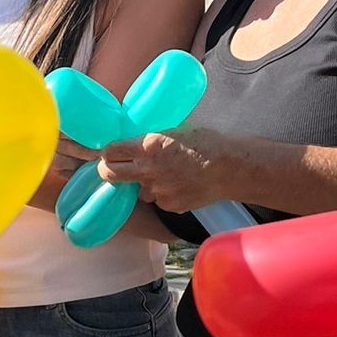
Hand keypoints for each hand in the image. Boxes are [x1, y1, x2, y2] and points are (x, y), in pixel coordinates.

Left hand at [97, 128, 232, 214]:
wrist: (228, 168)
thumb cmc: (205, 143)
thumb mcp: (174, 131)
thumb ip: (152, 139)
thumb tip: (136, 141)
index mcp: (148, 146)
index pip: (111, 151)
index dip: (107, 152)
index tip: (109, 153)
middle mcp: (148, 170)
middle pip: (110, 174)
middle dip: (107, 170)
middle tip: (112, 168)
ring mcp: (157, 190)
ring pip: (139, 190)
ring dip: (145, 184)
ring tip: (166, 175)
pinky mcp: (168, 205)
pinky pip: (158, 200)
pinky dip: (164, 194)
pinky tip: (180, 185)